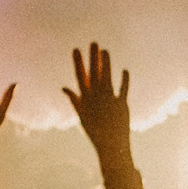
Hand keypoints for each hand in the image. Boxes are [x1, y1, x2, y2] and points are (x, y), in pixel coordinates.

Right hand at [64, 43, 134, 163]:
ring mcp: (109, 100)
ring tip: (105, 50)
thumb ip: (74, 99)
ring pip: (107, 78)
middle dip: (93, 58)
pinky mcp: (121, 104)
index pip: (80, 77)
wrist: (110, 145)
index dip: (78, 63)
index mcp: (85, 99)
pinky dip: (124, 80)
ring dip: (106, 63)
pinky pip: (123, 89)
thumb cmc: (94, 130)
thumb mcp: (81, 114)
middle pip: (94, 74)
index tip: (76, 49)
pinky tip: (124, 69)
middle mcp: (96, 98)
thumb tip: (63, 87)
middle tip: (93, 43)